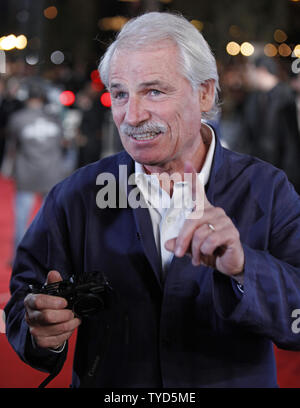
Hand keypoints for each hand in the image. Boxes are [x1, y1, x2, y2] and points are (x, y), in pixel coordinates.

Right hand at [24, 270, 80, 349]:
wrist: (43, 322)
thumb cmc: (48, 304)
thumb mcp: (51, 291)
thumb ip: (53, 282)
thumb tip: (54, 273)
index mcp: (30, 301)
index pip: (38, 301)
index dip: (53, 302)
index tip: (65, 302)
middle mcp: (30, 316)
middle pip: (47, 317)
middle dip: (64, 314)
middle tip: (72, 312)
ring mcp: (34, 330)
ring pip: (55, 329)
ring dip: (69, 324)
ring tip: (75, 319)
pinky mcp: (41, 342)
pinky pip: (56, 340)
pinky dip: (67, 334)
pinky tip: (69, 327)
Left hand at [165, 162, 243, 276]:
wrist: (229, 264)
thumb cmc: (210, 252)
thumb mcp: (192, 247)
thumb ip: (180, 243)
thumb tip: (167, 244)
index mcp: (205, 212)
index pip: (199, 192)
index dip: (193, 178)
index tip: (187, 164)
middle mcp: (215, 212)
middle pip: (192, 220)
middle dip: (183, 239)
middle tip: (179, 254)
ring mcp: (225, 221)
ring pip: (200, 232)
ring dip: (195, 249)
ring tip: (197, 257)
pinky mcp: (232, 233)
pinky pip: (211, 240)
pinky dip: (205, 251)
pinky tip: (209, 254)